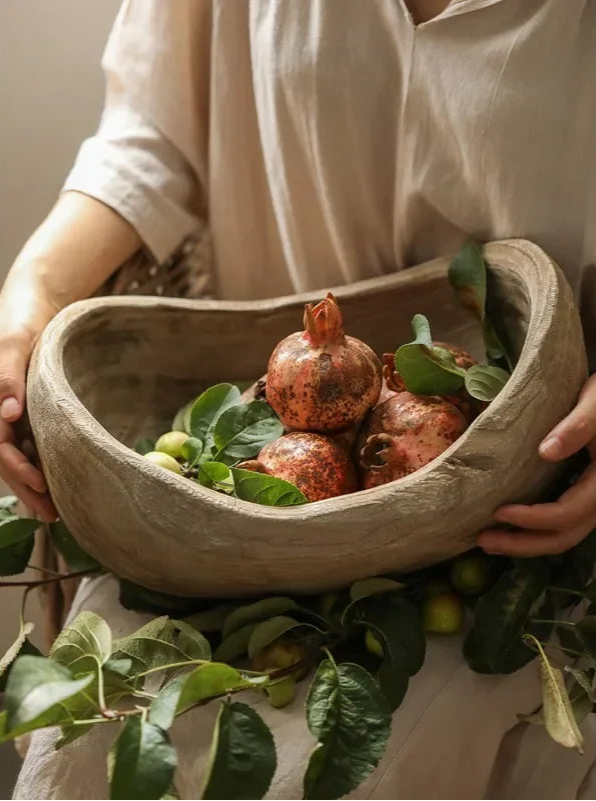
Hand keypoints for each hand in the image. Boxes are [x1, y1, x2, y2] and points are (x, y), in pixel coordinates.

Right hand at [0, 328, 56, 521]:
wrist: (34, 307)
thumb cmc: (21, 321)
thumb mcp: (14, 343)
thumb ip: (7, 377)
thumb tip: (6, 414)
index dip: (18, 468)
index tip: (41, 485)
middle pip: (7, 460)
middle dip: (28, 489)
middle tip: (53, 516)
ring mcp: (11, 414)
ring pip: (19, 458)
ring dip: (34, 485)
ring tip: (55, 512)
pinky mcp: (27, 412)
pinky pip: (31, 445)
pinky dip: (41, 466)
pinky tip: (57, 485)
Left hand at [478, 374, 595, 556]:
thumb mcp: (595, 403)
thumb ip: (577, 426)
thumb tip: (547, 451)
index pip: (568, 513)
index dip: (534, 519)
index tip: (499, 512)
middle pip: (564, 536)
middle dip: (523, 544)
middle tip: (483, 540)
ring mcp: (591, 499)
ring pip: (563, 535)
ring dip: (526, 543)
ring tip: (489, 541)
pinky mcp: (581, 494)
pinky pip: (561, 523)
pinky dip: (534, 530)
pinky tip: (508, 526)